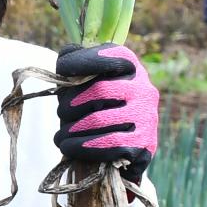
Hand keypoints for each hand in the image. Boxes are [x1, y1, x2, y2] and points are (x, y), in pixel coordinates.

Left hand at [54, 43, 159, 182]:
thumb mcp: (86, 84)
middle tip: (60, 113)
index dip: (84, 60)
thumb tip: (64, 59)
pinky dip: (82, 146)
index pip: (112, 56)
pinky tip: (68, 147)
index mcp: (131, 69)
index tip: (61, 68)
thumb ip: (75, 68)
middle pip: (100, 91)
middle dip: (71, 104)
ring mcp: (146, 116)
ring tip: (60, 136)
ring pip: (100, 120)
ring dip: (72, 129)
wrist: (123, 150)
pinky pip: (109, 143)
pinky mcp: (145, 142)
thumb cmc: (97, 109)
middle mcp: (144, 89)